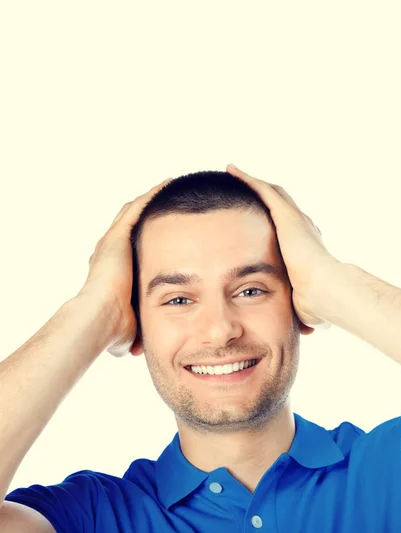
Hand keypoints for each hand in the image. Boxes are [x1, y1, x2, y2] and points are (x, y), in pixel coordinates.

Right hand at [77, 177, 172, 356]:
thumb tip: (137, 348)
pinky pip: (138, 208)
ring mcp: (112, 242)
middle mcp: (110, 251)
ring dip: (152, 199)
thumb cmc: (111, 329)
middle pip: (132, 226)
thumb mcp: (126, 329)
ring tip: (171, 186)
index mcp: (113, 271)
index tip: (162, 234)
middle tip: (170, 205)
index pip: (130, 248)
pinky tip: (168, 184)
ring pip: (134, 211)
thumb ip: (133, 333)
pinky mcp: (118, 236)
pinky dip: (152, 195)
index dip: (146, 238)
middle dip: (150, 214)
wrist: (99, 320)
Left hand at [226, 164, 337, 331]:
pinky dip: (247, 179)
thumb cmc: (317, 303)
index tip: (257, 220)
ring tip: (233, 173)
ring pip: (270, 192)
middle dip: (260, 197)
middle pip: (277, 205)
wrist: (326, 291)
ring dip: (251, 183)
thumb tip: (305, 328)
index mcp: (305, 246)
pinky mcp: (286, 215)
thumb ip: (302, 309)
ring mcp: (295, 219)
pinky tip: (232, 170)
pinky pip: (263, 190)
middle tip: (241, 191)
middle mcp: (302, 227)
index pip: (286, 228)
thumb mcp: (304, 304)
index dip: (272, 221)